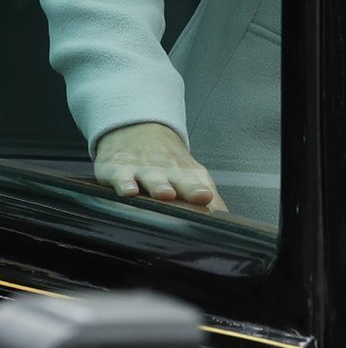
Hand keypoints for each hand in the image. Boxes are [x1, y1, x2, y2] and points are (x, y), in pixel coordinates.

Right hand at [94, 122, 226, 210]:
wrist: (136, 129)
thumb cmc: (165, 160)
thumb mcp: (189, 173)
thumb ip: (208, 197)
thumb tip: (226, 219)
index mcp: (186, 173)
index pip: (201, 183)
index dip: (210, 194)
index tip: (217, 202)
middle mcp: (166, 170)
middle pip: (180, 178)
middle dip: (190, 188)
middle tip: (201, 197)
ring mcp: (143, 168)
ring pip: (152, 176)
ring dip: (160, 184)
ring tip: (166, 194)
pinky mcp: (118, 168)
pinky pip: (121, 176)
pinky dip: (124, 182)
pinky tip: (128, 191)